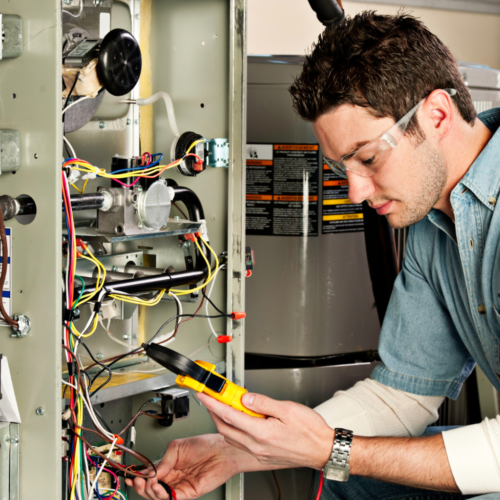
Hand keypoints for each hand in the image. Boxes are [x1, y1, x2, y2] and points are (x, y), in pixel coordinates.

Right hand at [125, 434, 243, 499]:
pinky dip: (161, 495)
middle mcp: (174, 477)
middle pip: (152, 488)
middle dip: (141, 486)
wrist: (222, 450)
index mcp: (170, 465)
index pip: (150, 475)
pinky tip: (158, 486)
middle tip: (137, 481)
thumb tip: (150, 472)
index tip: (131, 477)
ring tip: (148, 483)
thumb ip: (163, 460)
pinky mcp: (188, 493)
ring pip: (159, 496)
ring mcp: (180, 486)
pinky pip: (171, 498)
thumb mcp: (177, 447)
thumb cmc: (205, 444)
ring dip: (149, 491)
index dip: (139, 478)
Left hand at [197, 392, 334, 469]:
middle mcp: (257, 445)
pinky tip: (239, 420)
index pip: (228, 415)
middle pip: (225, 427)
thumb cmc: (310, 431)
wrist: (322, 450)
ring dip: (223, 421)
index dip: (213, 402)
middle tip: (210, 397)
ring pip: (231, 436)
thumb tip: (245, 397)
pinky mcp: (262, 455)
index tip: (204, 393)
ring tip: (223, 405)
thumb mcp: (288, 409)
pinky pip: (240, 442)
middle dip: (213, 411)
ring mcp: (259, 452)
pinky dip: (234, 429)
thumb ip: (263, 402)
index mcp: (261, 433)